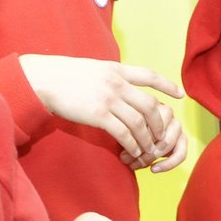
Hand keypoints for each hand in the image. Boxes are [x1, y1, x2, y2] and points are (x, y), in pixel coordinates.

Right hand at [20, 54, 184, 163]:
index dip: (167, 85)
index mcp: (115, 69)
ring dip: (146, 139)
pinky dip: (132, 145)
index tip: (180, 95)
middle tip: (162, 136)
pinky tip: (133, 152)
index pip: (149, 75)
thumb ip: (109, 76)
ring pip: (139, 122)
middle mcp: (116, 83)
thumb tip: (121, 85)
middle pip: (149, 105)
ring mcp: (108, 98)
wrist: (41, 80)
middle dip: (159, 123)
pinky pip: (123, 133)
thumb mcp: (91, 68)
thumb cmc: (62, 76)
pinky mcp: (98, 114)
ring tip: (148, 150)